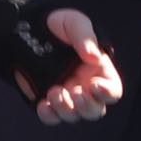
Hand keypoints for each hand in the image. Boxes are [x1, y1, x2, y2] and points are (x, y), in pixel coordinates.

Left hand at [12, 0, 124, 121]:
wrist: (27, 29)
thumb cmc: (59, 25)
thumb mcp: (75, 23)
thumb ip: (85, 37)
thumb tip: (94, 57)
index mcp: (98, 70)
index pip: (112, 90)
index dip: (107, 93)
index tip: (93, 85)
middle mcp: (84, 87)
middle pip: (95, 110)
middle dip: (87, 107)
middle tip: (75, 92)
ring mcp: (66, 95)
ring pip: (74, 116)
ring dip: (66, 109)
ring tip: (54, 91)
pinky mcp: (46, 99)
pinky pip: (51, 117)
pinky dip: (48, 115)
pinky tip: (43, 104)